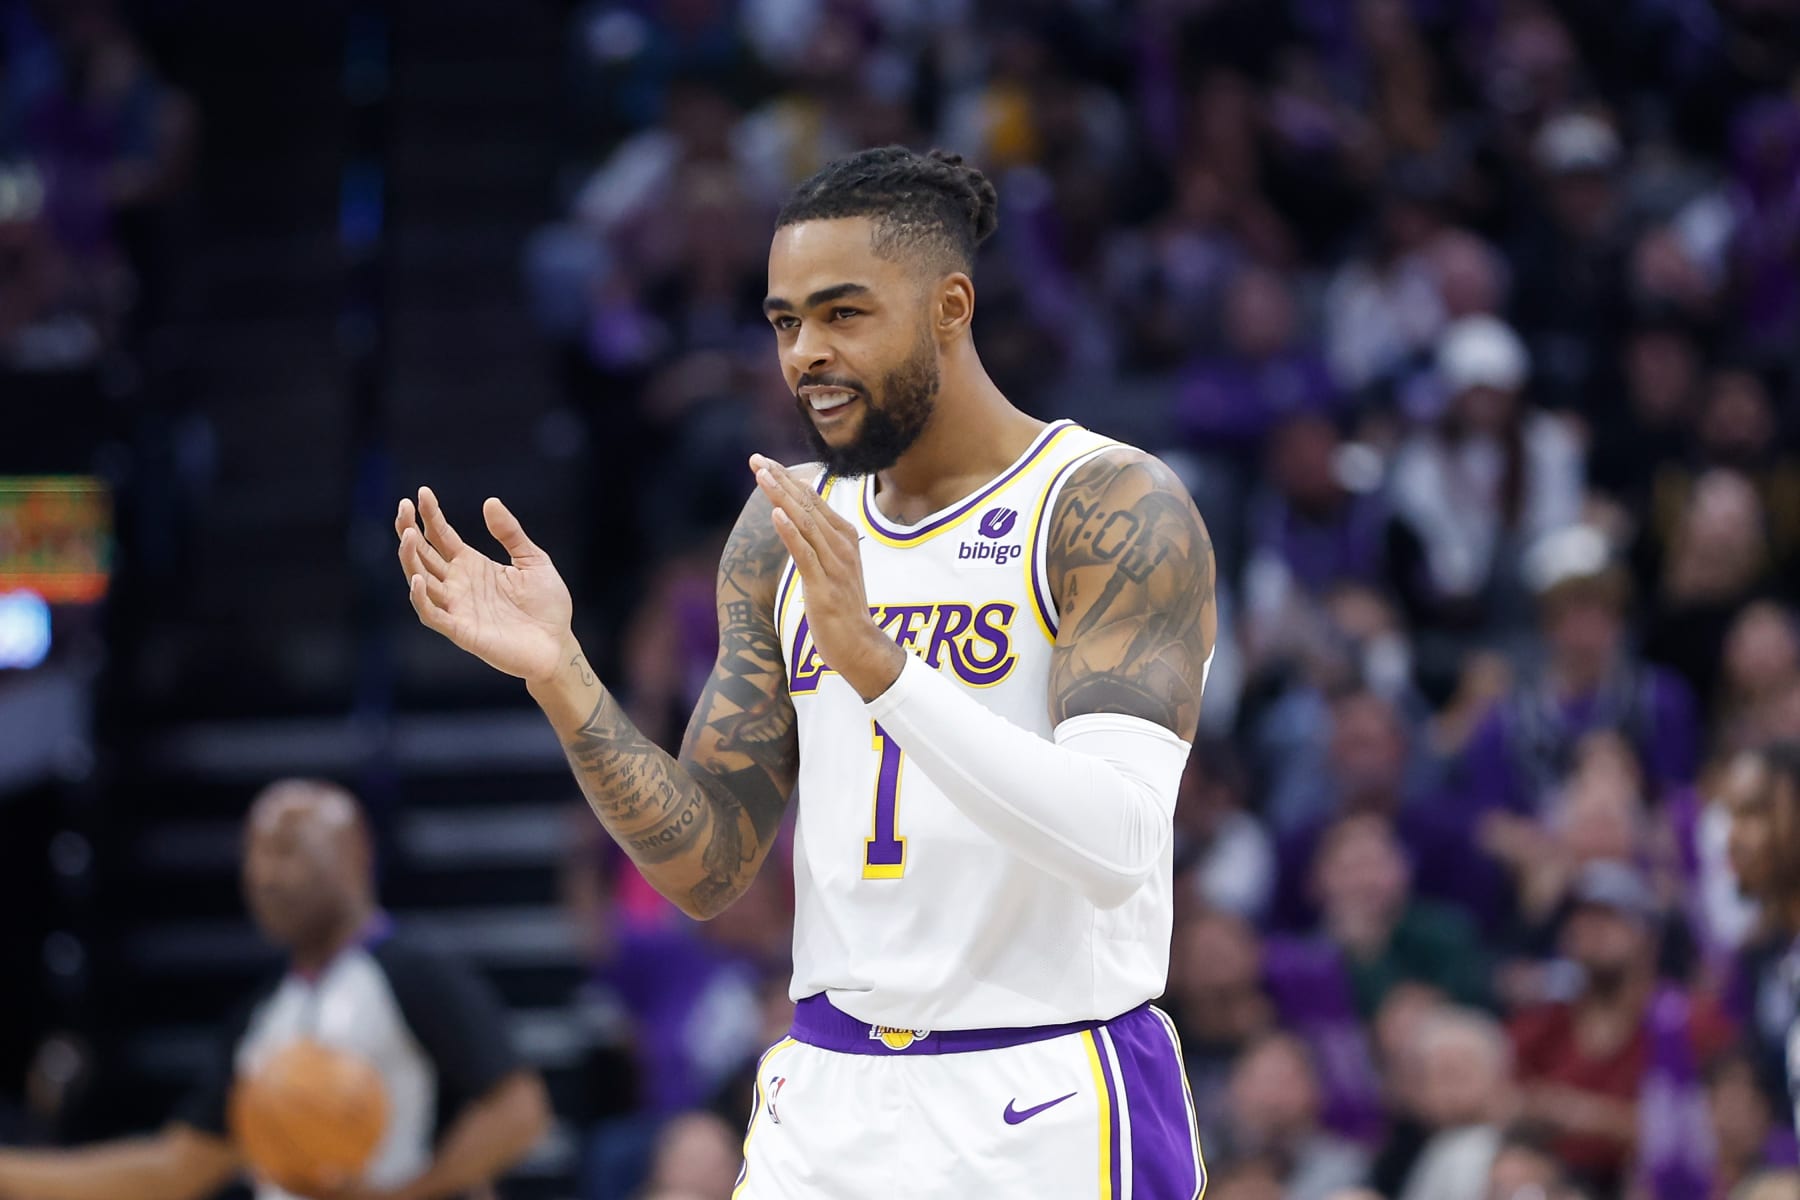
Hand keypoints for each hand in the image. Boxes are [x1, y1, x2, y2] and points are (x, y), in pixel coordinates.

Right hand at [396, 487, 573, 685]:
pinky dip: (422, 598)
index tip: (422, 493)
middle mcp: (458, 584)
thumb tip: (490, 502)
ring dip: (410, 559)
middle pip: (423, 554)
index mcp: (472, 565)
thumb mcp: (534, 560)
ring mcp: (457, 607)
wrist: (558, 644)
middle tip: (403, 507)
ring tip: (408, 535)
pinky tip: (420, 578)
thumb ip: (511, 533)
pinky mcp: (461, 631)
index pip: (441, 536)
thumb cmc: (547, 605)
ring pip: (420, 580)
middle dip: (409, 531)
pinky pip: (432, 614)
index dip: (429, 515)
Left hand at [750, 455, 902, 699]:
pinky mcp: (824, 585)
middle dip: (779, 479)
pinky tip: (776, 515)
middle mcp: (841, 545)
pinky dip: (790, 532)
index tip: (764, 462)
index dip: (787, 479)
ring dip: (781, 497)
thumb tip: (796, 520)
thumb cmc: (843, 607)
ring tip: (761, 476)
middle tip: (756, 459)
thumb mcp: (832, 566)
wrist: (860, 645)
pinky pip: (805, 554)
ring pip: (804, 522)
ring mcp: (834, 564)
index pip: (811, 499)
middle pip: (806, 504)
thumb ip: (818, 541)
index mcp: (844, 536)